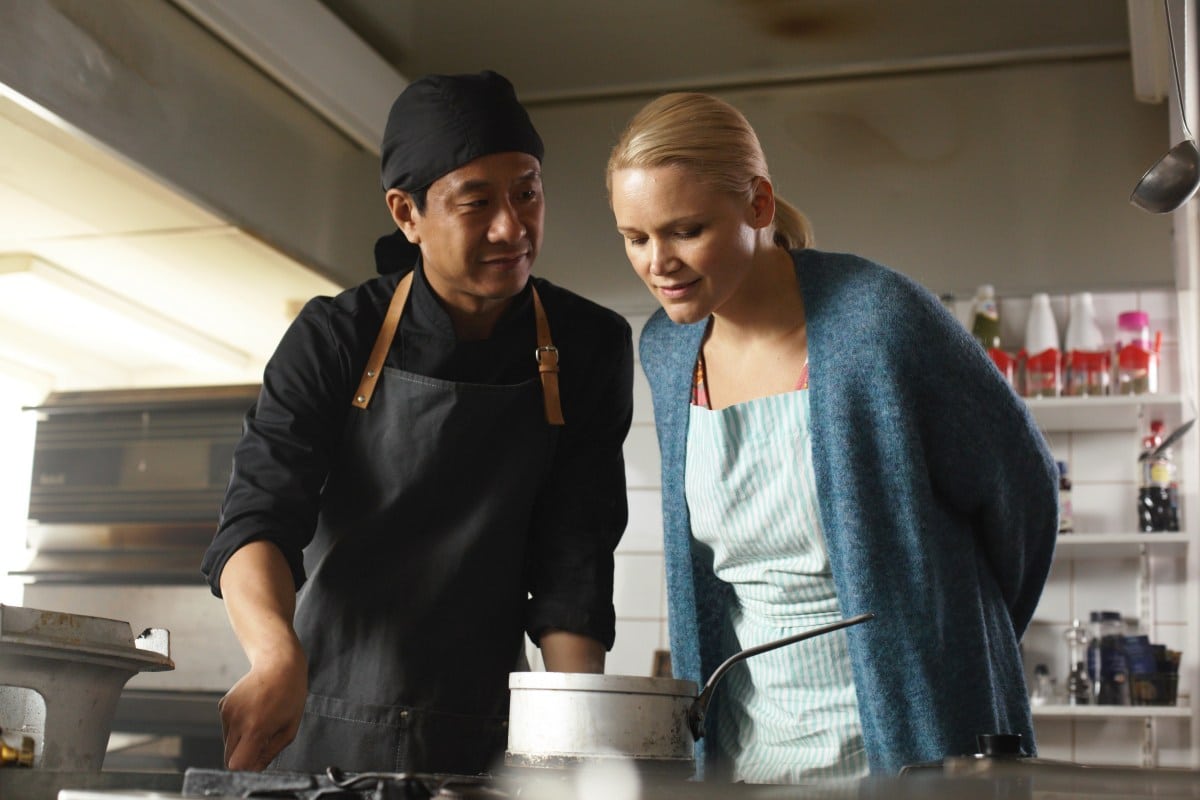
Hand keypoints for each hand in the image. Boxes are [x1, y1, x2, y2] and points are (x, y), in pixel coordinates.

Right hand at [218, 642, 307, 770]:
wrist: (278, 663)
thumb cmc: (290, 694)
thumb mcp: (290, 728)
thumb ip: (270, 753)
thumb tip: (254, 769)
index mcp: (255, 728)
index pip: (237, 764)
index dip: (246, 768)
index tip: (256, 762)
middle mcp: (237, 721)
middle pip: (229, 757)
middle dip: (243, 757)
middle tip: (262, 743)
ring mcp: (227, 712)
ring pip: (227, 743)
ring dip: (241, 741)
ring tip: (260, 722)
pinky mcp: (223, 705)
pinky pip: (226, 729)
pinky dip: (238, 728)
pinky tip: (253, 712)